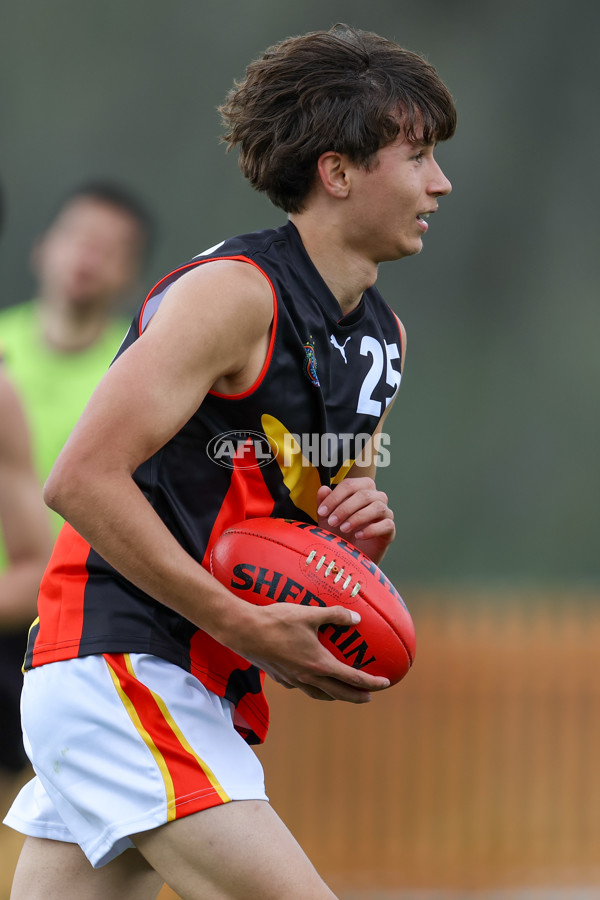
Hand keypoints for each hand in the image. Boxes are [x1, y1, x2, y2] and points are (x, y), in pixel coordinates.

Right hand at [229, 601, 390, 702]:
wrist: (243, 631)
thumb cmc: (277, 620)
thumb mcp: (309, 613)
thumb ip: (335, 615)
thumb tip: (356, 618)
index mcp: (319, 664)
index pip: (352, 678)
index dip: (371, 682)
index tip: (385, 683)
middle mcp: (308, 677)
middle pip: (339, 693)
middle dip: (357, 696)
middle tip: (370, 697)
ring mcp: (293, 680)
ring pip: (320, 694)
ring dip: (336, 695)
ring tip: (343, 692)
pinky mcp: (280, 678)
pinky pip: (303, 687)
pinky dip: (314, 687)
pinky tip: (312, 679)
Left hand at [316, 477, 394, 563]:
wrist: (350, 556)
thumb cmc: (339, 532)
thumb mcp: (327, 518)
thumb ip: (324, 502)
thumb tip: (323, 489)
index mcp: (362, 489)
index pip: (350, 485)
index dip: (335, 497)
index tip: (322, 512)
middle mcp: (376, 498)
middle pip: (364, 494)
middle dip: (345, 508)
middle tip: (332, 522)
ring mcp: (385, 513)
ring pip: (377, 507)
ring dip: (358, 518)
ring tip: (344, 529)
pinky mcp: (390, 530)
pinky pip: (386, 524)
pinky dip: (371, 530)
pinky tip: (358, 536)